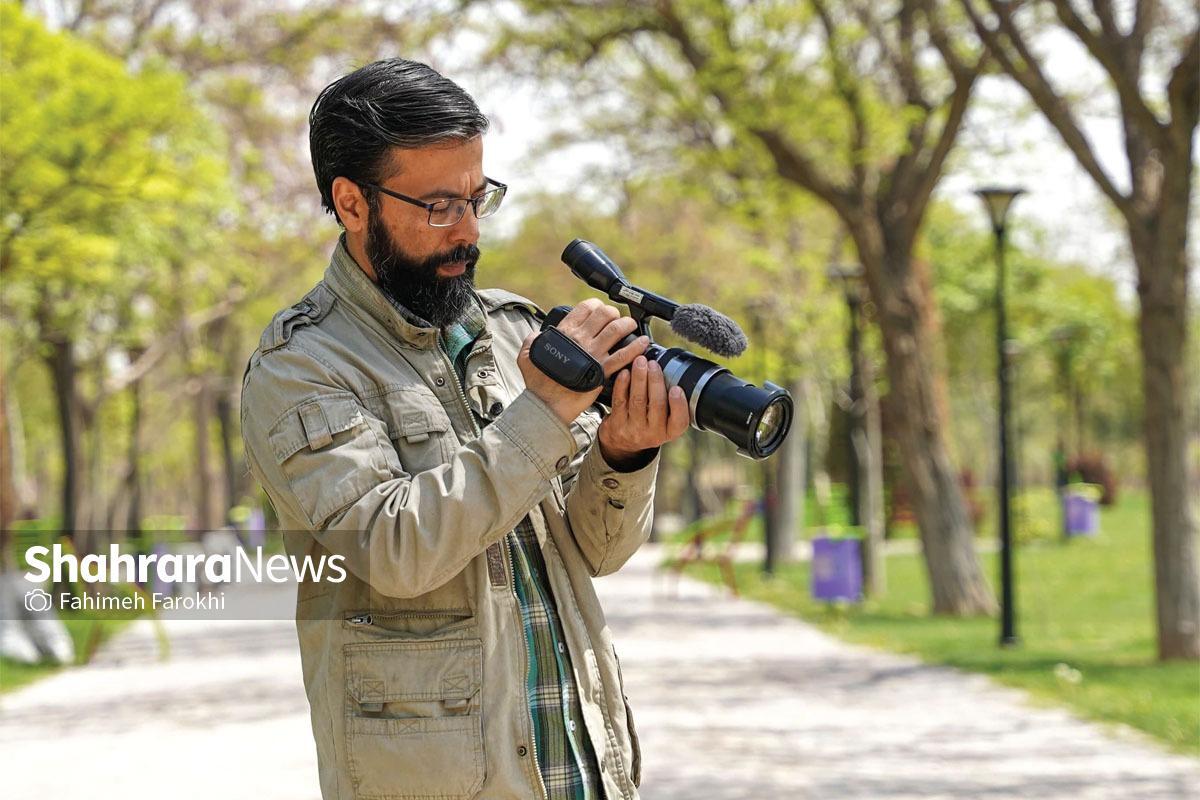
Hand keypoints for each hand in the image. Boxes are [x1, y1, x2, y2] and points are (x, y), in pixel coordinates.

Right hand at [517, 298, 648, 424]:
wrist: (546, 404)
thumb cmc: (537, 382)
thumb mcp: (526, 355)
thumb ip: (532, 340)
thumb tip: (536, 334)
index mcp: (565, 333)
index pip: (586, 308)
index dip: (597, 306)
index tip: (600, 311)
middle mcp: (581, 340)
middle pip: (605, 315)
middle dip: (614, 313)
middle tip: (617, 320)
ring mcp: (593, 354)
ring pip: (617, 330)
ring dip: (628, 324)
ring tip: (631, 326)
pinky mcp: (602, 370)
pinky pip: (624, 355)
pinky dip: (636, 347)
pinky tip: (643, 343)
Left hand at [597, 354, 689, 464]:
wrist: (622, 442)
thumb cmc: (648, 423)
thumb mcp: (664, 421)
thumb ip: (671, 403)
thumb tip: (674, 371)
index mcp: (670, 431)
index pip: (680, 421)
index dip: (679, 405)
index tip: (677, 388)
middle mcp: (653, 433)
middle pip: (657, 405)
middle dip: (655, 381)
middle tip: (653, 364)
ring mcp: (634, 429)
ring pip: (638, 400)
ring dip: (639, 378)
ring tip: (640, 361)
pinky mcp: (617, 423)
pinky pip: (620, 401)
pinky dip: (622, 384)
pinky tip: (625, 372)